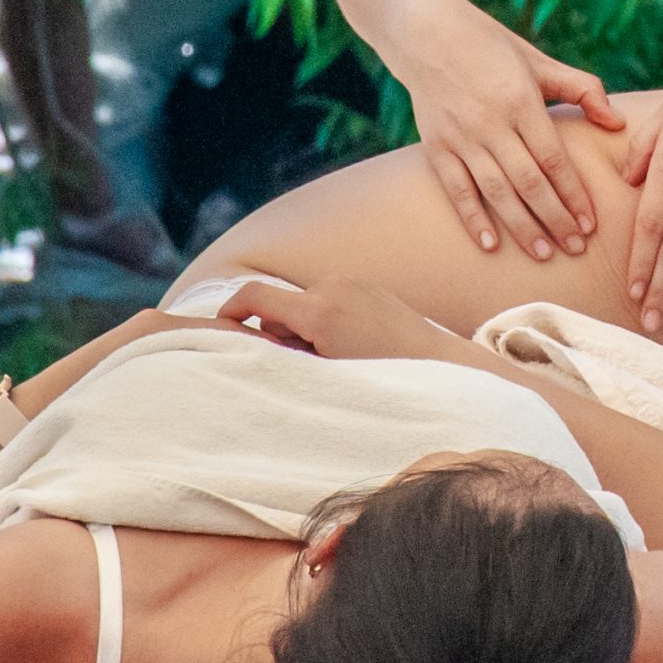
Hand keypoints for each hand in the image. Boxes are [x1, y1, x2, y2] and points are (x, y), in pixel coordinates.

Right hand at [215, 276, 471, 365]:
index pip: (254, 296)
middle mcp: (334, 287)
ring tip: (333, 360)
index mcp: (319, 310)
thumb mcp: (324, 377)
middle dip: (278, 333)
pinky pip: (329, 299)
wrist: (441, 367)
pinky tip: (350, 347)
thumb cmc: (383, 381)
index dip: (229, 311)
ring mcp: (353, 282)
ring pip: (304, 303)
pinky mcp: (368, 285)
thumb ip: (284, 358)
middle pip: (279, 305)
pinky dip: (325, 320)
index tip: (221, 330)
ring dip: (304, 327)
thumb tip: (252, 347)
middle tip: (300, 366)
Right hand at [394, 0, 624, 263]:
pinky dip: (472, 218)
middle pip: (528, 182)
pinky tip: (490, 245)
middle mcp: (490, 122)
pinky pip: (456, 189)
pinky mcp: (436, 146)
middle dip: (554, 219)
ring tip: (544, 254)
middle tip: (576, 249)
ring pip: (496, 192)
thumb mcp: (539, 61)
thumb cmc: (491, 47)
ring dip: (521, 227)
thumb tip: (617, 122)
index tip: (590, 224)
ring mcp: (461, 136)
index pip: (553, 158)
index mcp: (521, 100)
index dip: (573, 194)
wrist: (426, 32)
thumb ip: (582, 88)